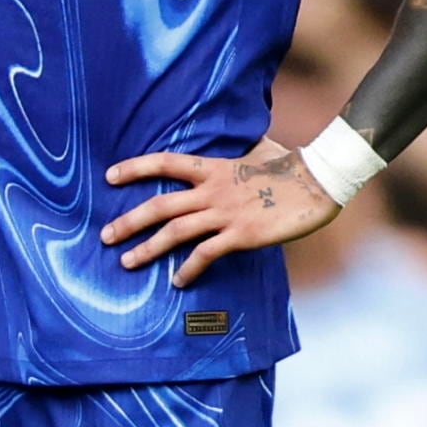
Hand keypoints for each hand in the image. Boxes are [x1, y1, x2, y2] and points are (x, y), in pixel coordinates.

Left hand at [102, 141, 343, 282]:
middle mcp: (213, 190)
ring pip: (175, 231)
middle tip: (106, 236)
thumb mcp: (260, 150)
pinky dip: (188, 269)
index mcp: (215, 167)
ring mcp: (226, 213)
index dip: (135, 168)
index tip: (109, 176)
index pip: (165, 163)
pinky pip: (206, 254)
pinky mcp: (241, 234)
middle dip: (129, 221)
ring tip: (127, 262)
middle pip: (160, 205)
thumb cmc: (292, 163)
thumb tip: (241, 145)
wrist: (320, 180)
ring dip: (148, 248)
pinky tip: (177, 281)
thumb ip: (241, 151)